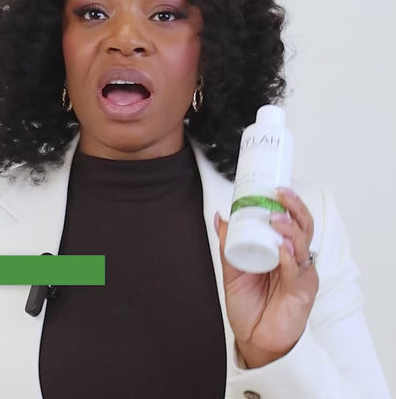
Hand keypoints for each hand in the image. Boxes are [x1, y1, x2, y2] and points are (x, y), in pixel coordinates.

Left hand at [216, 187, 318, 367]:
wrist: (253, 338)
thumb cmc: (249, 303)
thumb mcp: (233, 269)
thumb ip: (228, 244)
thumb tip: (220, 216)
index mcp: (280, 248)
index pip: (290, 218)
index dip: (286, 202)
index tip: (273, 186)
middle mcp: (294, 257)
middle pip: (303, 226)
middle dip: (294, 207)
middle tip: (280, 193)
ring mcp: (300, 273)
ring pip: (303, 244)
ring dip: (290, 228)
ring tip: (276, 218)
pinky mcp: (303, 292)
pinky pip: (298, 271)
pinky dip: (289, 257)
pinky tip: (280, 247)